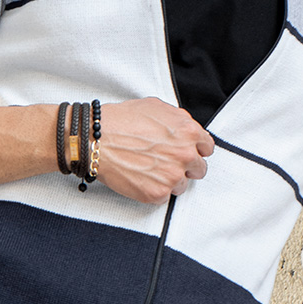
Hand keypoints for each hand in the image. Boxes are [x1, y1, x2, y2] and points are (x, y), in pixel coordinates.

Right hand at [96, 98, 213, 203]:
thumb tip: (185, 130)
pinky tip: (140, 178)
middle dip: (185, 167)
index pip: (207, 147)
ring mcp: (173, 175)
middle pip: (199, 169)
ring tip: (148, 170)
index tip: (188, 153)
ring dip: (169, 180)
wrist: (95, 140)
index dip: (196, 150)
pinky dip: (154, 190)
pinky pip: (164, 197)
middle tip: (167, 163)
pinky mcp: (158, 193)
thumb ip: (178, 120)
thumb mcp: (156, 107)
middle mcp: (185, 154)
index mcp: (189, 132)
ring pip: (182, 184)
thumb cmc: (120, 121)